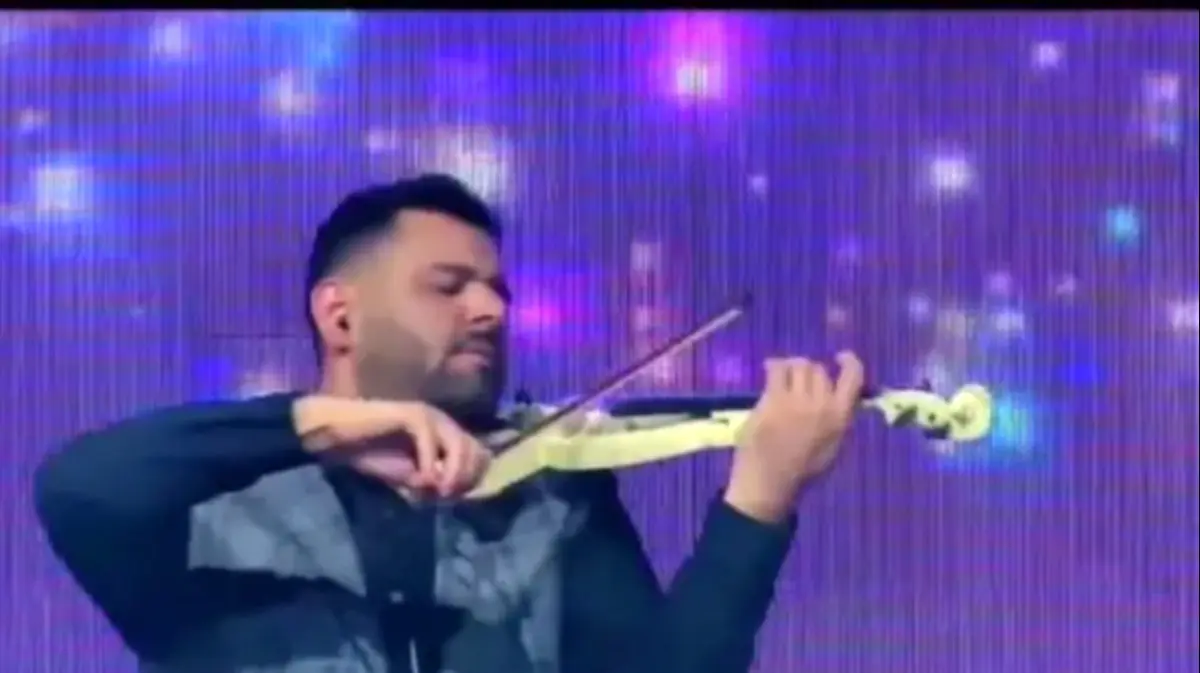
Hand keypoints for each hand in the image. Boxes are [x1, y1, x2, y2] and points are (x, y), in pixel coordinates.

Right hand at [293, 396, 491, 498]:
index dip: (473, 479)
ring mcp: (429, 415)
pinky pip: (432, 442)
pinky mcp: (411, 414)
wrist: (339, 438)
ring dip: (452, 473)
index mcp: (447, 435)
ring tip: (438, 492)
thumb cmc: (371, 455)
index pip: (482, 456)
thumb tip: (448, 491)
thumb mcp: (408, 478)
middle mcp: (444, 422)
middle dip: (465, 479)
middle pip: (476, 452)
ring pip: (460, 446)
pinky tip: (418, 479)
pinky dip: (429, 465)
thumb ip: (431, 484)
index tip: (454, 499)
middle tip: (444, 497)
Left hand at [724, 352, 864, 522]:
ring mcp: (797, 401)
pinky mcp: (773, 400)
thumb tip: (836, 395)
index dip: (849, 361)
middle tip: (799, 382)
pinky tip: (770, 371)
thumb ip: (836, 418)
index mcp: (840, 418)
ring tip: (784, 378)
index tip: (840, 356)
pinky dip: (773, 366)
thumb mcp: (833, 446)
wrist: (770, 482)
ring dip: (792, 368)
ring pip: (799, 365)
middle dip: (810, 372)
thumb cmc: (802, 470)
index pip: (853, 377)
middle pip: (819, 370)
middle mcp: (822, 405)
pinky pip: (777, 369)